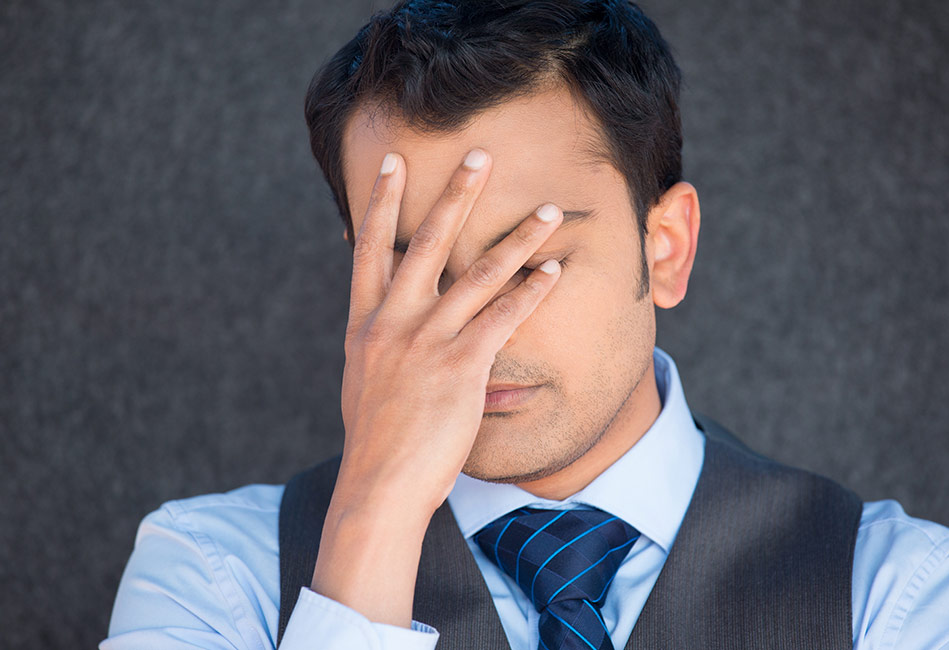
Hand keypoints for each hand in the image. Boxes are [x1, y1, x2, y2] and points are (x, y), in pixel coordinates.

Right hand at [336, 147, 563, 511]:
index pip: (371, 248)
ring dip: (518, 238)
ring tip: (549, 210)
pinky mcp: (461, 366)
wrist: (379, 485)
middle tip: (480, 154)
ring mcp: (427, 341)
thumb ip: (381, 345)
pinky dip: (531, 291)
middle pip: (428, 242)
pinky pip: (503, 317)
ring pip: (478, 274)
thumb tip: (390, 329)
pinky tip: (554, 272)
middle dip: (456, 194)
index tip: (392, 163)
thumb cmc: (376, 440)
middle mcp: (394, 322)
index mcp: (366, 323)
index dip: (381, 202)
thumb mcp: (364, 380)